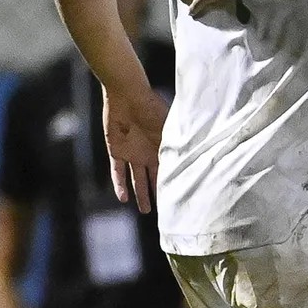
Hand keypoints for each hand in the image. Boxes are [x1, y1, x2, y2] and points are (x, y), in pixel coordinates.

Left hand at [101, 82, 166, 211]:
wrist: (128, 95)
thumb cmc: (151, 106)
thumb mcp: (168, 127)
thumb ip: (176, 143)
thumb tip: (191, 160)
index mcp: (163, 147)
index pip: (169, 170)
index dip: (173, 184)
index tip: (179, 199)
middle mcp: (149, 152)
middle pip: (154, 178)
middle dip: (159, 194)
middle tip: (164, 211)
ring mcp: (133, 153)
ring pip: (137, 179)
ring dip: (140, 194)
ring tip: (145, 210)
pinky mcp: (117, 151)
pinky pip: (118, 172)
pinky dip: (120, 185)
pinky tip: (123, 199)